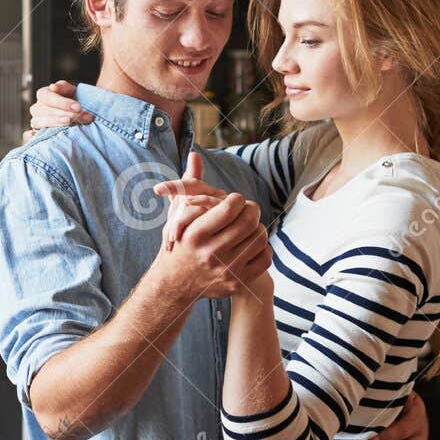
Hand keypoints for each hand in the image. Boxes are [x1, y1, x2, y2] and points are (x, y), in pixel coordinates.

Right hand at [28, 80, 92, 133]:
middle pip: (42, 110)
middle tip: (75, 116)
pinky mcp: (36, 134)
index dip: (61, 102)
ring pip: (37, 122)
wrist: (77, 116)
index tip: (77, 107)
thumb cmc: (73, 101)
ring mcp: (36, 122)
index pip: (46, 97)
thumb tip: (53, 87)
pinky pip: (28, 136)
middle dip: (60, 113)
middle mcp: (37, 108)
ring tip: (69, 123)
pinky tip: (37, 135)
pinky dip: (30, 136)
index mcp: (43, 94)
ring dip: (53, 123)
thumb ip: (64, 87)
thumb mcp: (72, 91)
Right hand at [154, 153, 269, 299]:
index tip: (233, 202)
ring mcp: (226, 270)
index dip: (236, 199)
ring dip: (256, 228)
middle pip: (250, 220)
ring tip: (246, 228)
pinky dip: (261, 248)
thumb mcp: (178, 213)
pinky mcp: (237, 283)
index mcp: (196, 234)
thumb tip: (195, 155)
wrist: (175, 284)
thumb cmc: (179, 242)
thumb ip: (189, 184)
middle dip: (251, 210)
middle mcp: (211, 253)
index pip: (231, 205)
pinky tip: (249, 245)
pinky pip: (265, 257)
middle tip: (247, 211)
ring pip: (260, 237)